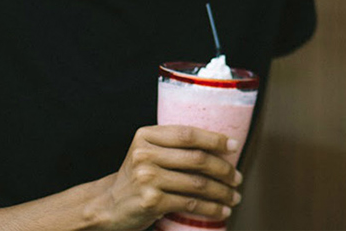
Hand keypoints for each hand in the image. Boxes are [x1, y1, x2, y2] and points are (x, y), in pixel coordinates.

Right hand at [91, 125, 243, 230]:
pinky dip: (211, 209)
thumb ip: (172, 146)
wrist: (109, 205)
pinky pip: (191, 203)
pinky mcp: (152, 200)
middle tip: (237, 177)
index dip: (214, 139)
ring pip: (198, 183)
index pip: (187, 133)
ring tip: (234, 196)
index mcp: (146, 136)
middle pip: (197, 158)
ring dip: (222, 192)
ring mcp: (147, 177)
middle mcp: (145, 154)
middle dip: (224, 169)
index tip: (234, 146)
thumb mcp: (147, 153)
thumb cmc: (137, 178)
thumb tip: (218, 147)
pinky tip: (221, 211)